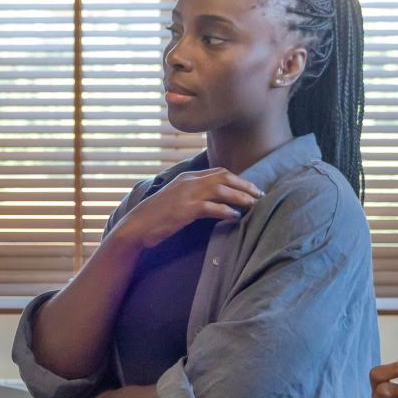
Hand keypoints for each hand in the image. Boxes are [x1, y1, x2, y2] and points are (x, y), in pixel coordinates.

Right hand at [113, 168, 262, 249]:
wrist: (137, 226)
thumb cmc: (157, 216)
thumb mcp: (176, 198)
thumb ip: (193, 194)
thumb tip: (215, 200)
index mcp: (187, 177)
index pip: (219, 171)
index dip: (238, 179)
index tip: (251, 187)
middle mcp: (189, 181)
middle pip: (224, 177)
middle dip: (245, 185)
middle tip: (260, 195)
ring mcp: (187, 194)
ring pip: (221, 190)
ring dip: (241, 197)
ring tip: (253, 205)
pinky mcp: (185, 209)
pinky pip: (212, 207)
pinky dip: (226, 211)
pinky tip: (235, 217)